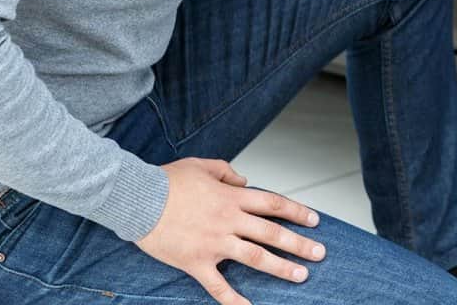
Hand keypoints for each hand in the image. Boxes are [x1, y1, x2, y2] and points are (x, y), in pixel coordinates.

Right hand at [135, 157, 325, 304]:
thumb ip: (227, 172)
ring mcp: (214, 243)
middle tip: (320, 253)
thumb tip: (245, 179)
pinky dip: (234, 300)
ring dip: (281, 268)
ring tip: (301, 275)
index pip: (273, 204)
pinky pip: (218, 285)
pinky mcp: (196, 262)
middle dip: (299, 244)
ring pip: (255, 257)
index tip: (314, 221)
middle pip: (272, 233)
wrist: (136, 199)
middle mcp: (229, 220)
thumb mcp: (202, 165)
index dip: (297, 212)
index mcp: (232, 197)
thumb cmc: (166, 181)